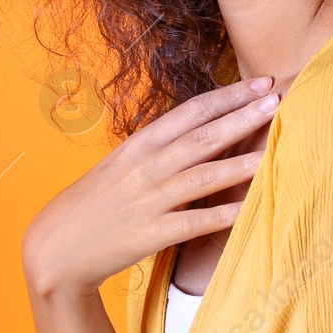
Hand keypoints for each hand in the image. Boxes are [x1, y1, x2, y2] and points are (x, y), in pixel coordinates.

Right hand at [22, 74, 279, 298]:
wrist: (55, 248)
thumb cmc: (93, 203)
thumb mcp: (121, 165)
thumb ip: (158, 148)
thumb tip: (200, 130)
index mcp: (138, 145)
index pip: (190, 112)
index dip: (227, 96)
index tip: (259, 84)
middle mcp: (145, 168)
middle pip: (201, 136)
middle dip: (241, 116)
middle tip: (277, 99)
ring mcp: (148, 201)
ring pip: (203, 175)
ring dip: (242, 161)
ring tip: (274, 148)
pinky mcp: (150, 235)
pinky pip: (194, 222)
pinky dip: (223, 214)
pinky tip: (250, 207)